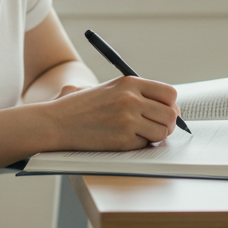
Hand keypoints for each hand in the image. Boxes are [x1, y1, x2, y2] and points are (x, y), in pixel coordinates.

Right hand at [41, 75, 180, 151]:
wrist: (56, 122)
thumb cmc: (80, 106)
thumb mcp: (108, 88)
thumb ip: (135, 92)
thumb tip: (165, 105)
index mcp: (129, 82)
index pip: (169, 93)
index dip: (170, 105)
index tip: (165, 111)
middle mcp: (131, 99)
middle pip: (170, 114)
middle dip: (168, 123)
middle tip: (158, 127)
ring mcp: (127, 120)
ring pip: (162, 131)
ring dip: (156, 136)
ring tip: (143, 135)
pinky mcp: (123, 140)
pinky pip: (145, 144)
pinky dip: (139, 145)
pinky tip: (125, 140)